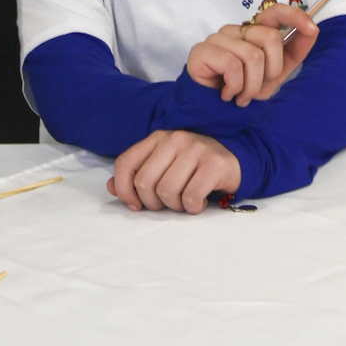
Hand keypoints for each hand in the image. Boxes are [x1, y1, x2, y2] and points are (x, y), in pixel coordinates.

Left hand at [108, 131, 241, 213]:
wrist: (234, 161)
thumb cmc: (193, 168)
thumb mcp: (163, 167)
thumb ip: (136, 176)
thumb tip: (111, 188)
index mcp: (157, 138)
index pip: (125, 163)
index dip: (124, 189)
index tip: (135, 205)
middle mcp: (175, 139)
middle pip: (145, 182)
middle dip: (153, 203)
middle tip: (168, 204)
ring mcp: (196, 149)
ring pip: (167, 192)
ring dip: (176, 206)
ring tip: (185, 200)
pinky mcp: (214, 164)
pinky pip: (191, 197)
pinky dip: (193, 207)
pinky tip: (199, 201)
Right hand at [186, 4, 317, 105]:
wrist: (215, 114)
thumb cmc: (243, 90)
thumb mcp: (275, 73)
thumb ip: (293, 51)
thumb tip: (312, 30)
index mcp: (252, 32)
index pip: (274, 12)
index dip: (294, 16)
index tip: (312, 29)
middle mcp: (235, 30)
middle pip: (269, 37)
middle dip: (272, 70)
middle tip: (258, 86)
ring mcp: (217, 38)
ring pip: (252, 56)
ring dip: (252, 85)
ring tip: (242, 95)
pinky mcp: (201, 51)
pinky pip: (232, 66)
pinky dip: (235, 87)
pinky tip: (227, 94)